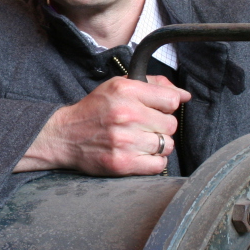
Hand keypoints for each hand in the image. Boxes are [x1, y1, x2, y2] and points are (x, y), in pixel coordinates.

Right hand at [14, 75, 191, 175]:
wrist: (65, 136)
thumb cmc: (94, 110)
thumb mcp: (118, 86)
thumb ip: (152, 85)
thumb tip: (184, 95)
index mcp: (126, 90)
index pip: (171, 99)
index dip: (167, 106)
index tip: (157, 109)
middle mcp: (126, 114)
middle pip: (171, 124)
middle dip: (161, 126)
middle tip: (145, 127)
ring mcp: (125, 140)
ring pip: (167, 145)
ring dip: (157, 145)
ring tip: (140, 141)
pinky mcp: (123, 163)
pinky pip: (158, 164)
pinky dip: (153, 161)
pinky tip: (140, 154)